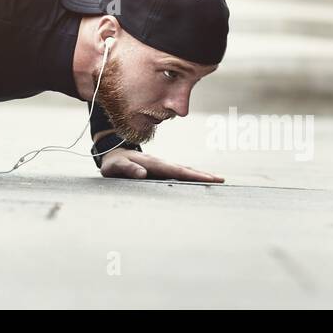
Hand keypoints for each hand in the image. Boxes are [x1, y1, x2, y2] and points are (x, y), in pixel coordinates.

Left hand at [99, 147, 223, 182]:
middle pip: (185, 169)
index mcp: (152, 163)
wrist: (112, 152)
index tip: (207, 178)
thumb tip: (143, 174)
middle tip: (221, 180)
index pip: (175, 170)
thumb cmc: (113, 162)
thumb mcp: (115, 167)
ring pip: (183, 170)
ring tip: (216, 180)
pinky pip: (178, 173)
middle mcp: (160, 163)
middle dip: (202, 175)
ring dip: (199, 174)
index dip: (191, 175)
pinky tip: (199, 180)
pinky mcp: (161, 170)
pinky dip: (190, 175)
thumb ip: (127, 169)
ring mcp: (162, 166)